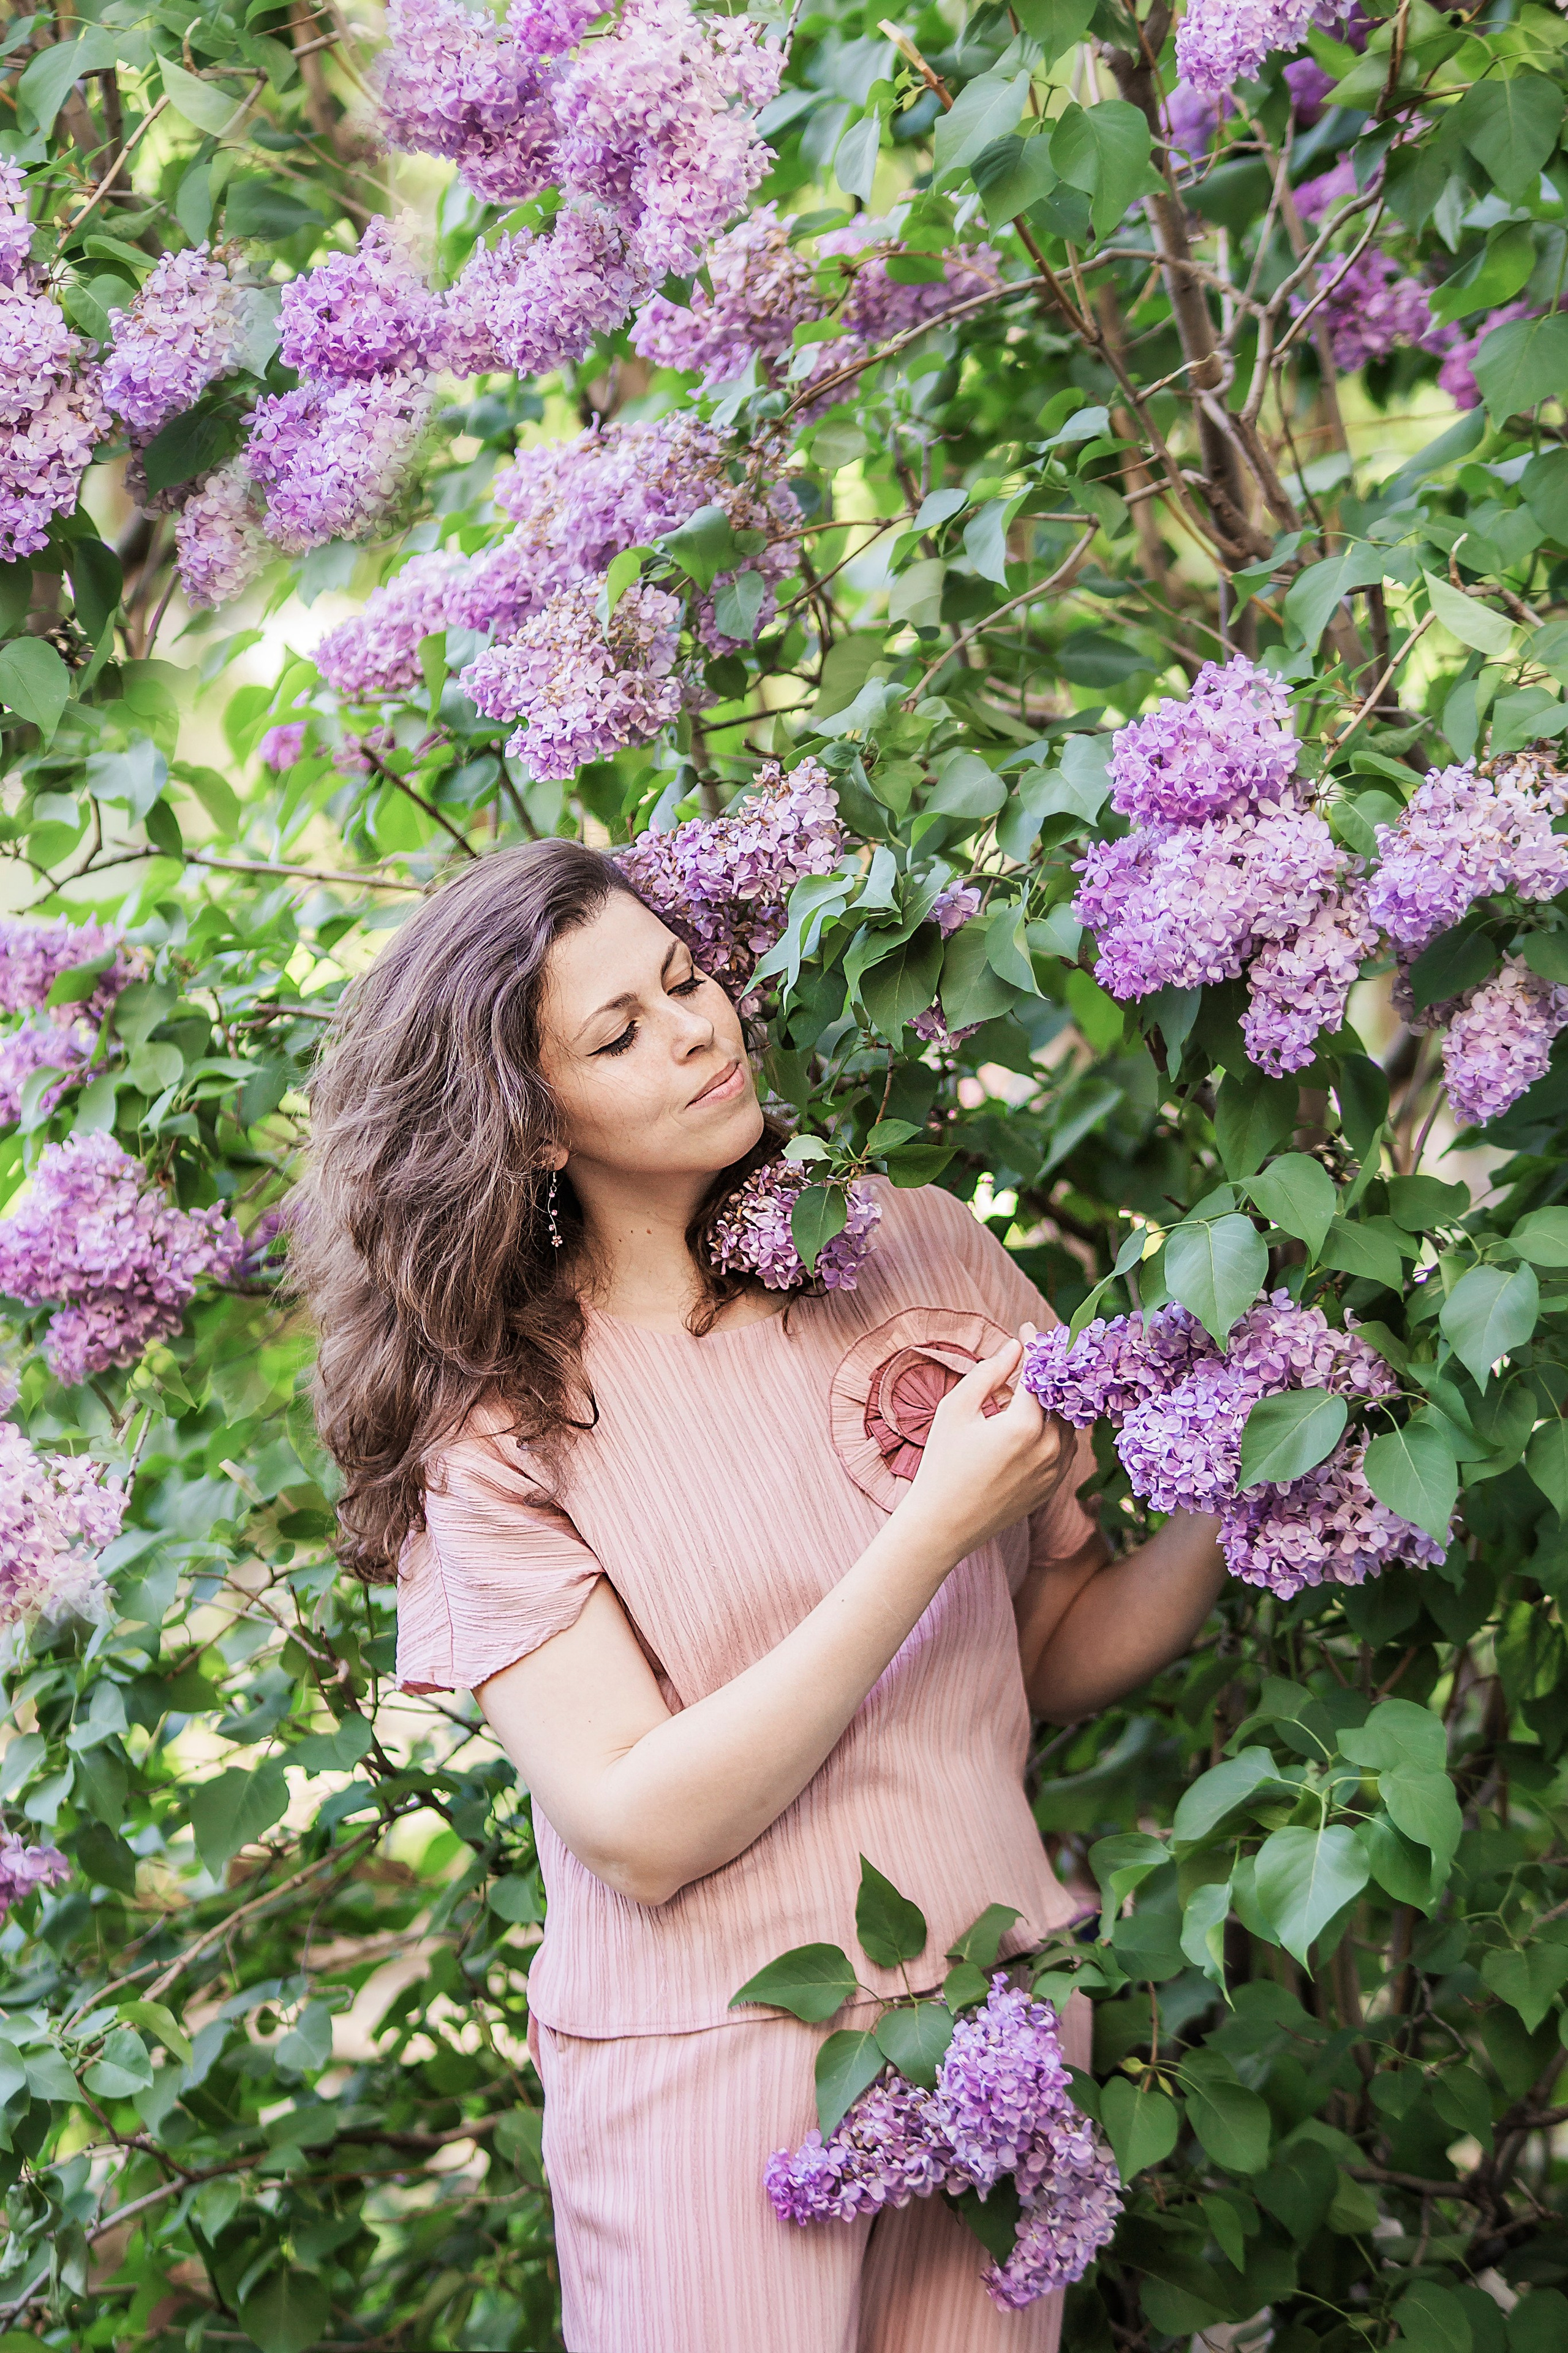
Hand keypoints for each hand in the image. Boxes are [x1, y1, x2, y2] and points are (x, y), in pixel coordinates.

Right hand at [898, 1331, 1073, 1565]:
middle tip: (1035, 1355)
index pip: (1041, 1373)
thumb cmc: (943, 1464)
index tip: (1029, 1328)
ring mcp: (1056, 1471)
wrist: (944, 1525)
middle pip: (1062, 1396)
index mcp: (1025, 1426)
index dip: (1036, 1346)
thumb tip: (1015, 1348)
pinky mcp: (1053, 1487)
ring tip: (1031, 1389)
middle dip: (1050, 1372)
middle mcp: (1050, 1448)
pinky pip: (1066, 1447)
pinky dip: (1056, 1428)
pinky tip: (1034, 1420)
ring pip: (1068, 1422)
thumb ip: (988, 1373)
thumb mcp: (956, 1410)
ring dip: (1054, 1401)